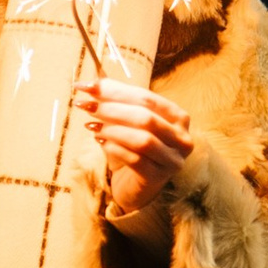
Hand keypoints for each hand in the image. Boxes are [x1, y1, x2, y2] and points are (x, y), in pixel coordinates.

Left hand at [80, 76, 193, 236]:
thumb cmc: (132, 147)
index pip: (147, 98)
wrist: (135, 184)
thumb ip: (114, 100)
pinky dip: (114, 148)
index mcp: (178, 117)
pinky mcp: (157, 178)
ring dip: (112, 129)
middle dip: (112, 109)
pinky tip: (100, 141)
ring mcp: (172, 160)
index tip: (86, 86)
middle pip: (145, 118)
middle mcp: (182, 138)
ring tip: (91, 125)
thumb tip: (88, 83)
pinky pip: (134, 160)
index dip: (115, 90)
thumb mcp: (127, 120)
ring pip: (142, 140)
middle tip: (86, 105)